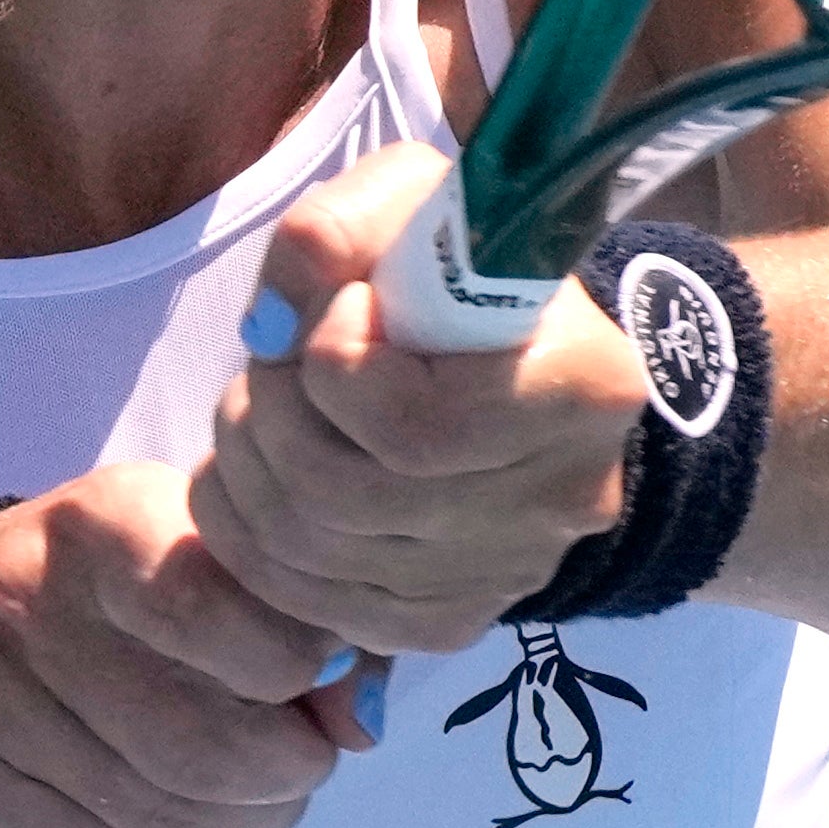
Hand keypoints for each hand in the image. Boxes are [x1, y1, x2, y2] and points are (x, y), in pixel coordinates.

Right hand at [0, 465, 381, 827]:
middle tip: (308, 761)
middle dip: (285, 771)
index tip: (318, 673)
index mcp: (100, 522)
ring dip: (247, 824)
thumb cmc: (104, 589)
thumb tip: (358, 719)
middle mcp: (27, 600)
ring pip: (159, 811)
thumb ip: (288, 615)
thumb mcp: (190, 555)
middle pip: (192, 740)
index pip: (205, 606)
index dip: (292, 662)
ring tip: (270, 802)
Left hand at [191, 142, 650, 658]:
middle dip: (269, 411)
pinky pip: (307, 603)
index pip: (413, 424)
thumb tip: (277, 317)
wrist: (520, 356)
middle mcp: (560, 503)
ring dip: (244, 465)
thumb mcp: (415, 205)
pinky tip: (256, 471)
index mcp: (584, 390)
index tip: (339, 308)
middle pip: (343, 493)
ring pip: (309, 551)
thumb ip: (341, 228)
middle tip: (270, 357)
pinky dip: (247, 535)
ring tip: (258, 403)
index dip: (333, 362)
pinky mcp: (447, 622)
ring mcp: (505, 577)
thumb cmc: (466, 268)